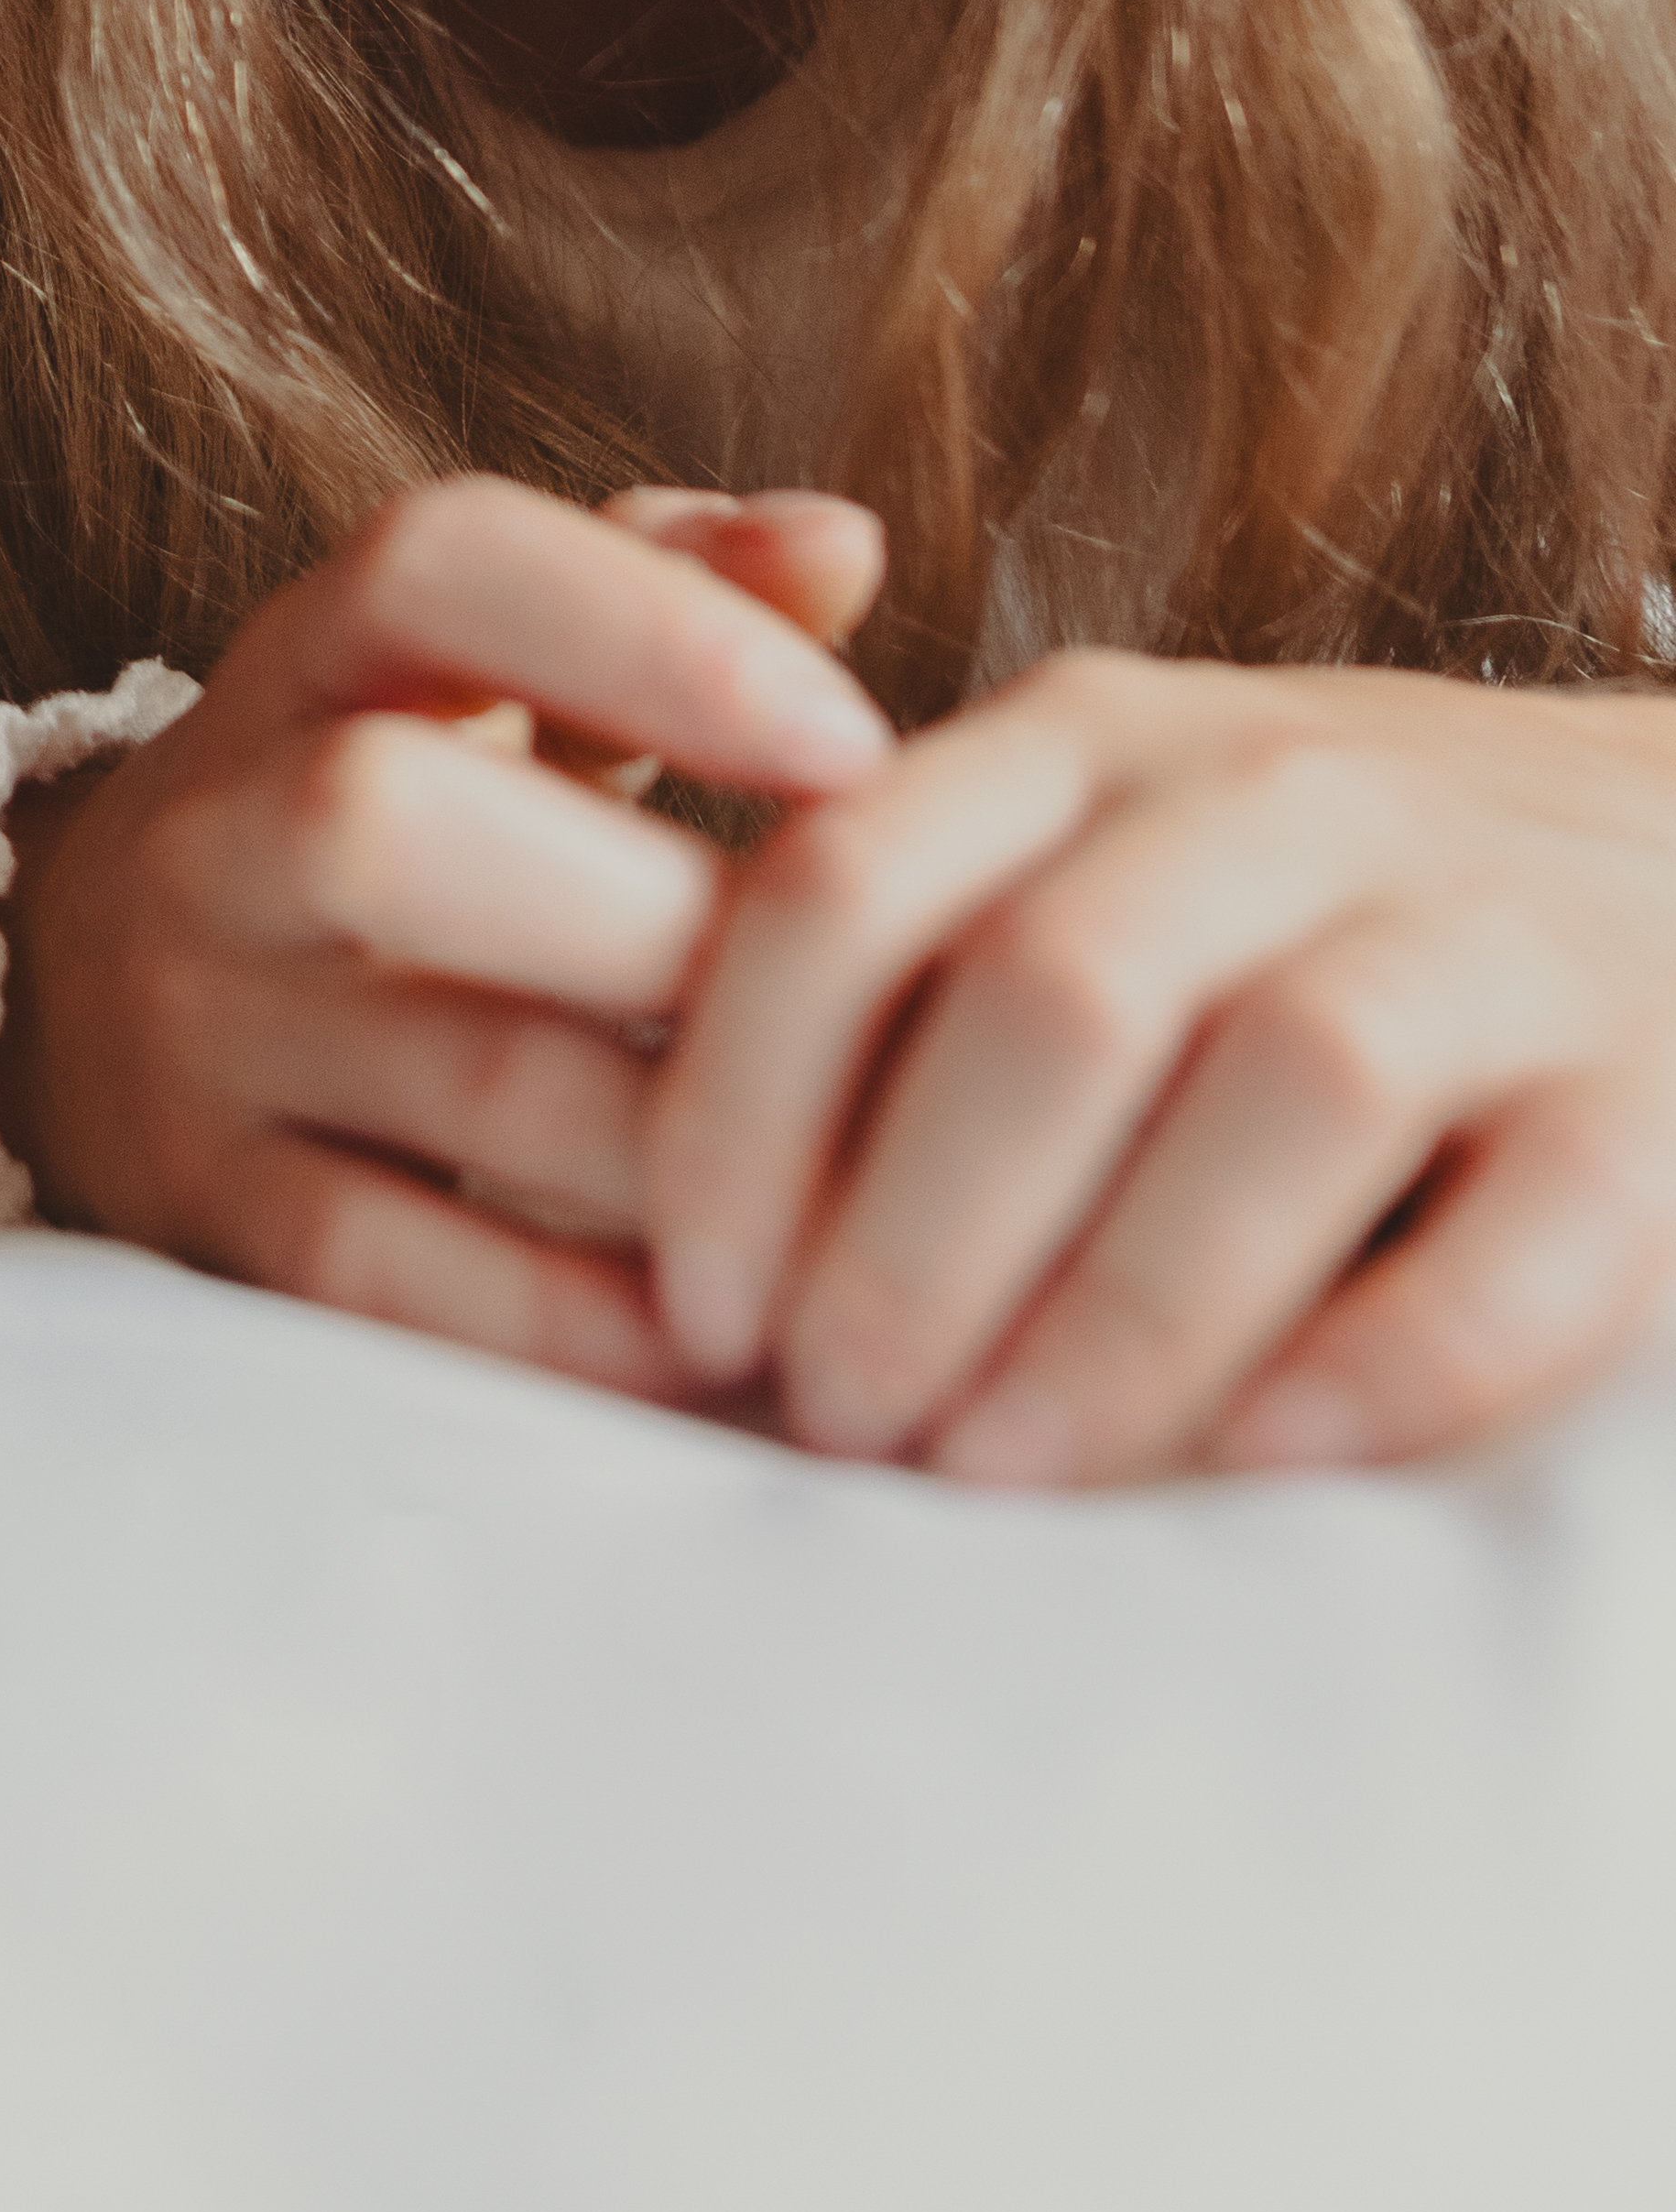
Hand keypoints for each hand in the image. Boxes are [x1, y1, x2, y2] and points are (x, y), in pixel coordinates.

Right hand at [2, 476, 895, 1396]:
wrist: (81, 1005)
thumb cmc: (386, 816)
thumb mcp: (485, 679)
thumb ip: (663, 589)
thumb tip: (845, 538)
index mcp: (309, 660)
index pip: (434, 567)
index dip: (650, 633)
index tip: (858, 742)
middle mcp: (219, 832)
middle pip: (392, 825)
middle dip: (670, 921)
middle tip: (884, 1002)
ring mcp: (202, 1033)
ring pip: (467, 1080)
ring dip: (704, 1140)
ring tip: (887, 1178)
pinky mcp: (214, 1222)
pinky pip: (415, 1284)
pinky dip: (601, 1323)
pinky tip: (749, 1330)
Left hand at [647, 653, 1675, 1481]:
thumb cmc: (1307, 916)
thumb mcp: (1090, 859)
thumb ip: (903, 969)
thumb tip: (638, 1219)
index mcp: (1089, 737)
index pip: (848, 887)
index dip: (739, 1108)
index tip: (686, 1307)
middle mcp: (1280, 793)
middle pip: (1049, 998)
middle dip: (909, 1235)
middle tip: (829, 1423)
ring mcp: (1490, 922)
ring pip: (1284, 1089)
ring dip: (1117, 1308)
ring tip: (997, 1474)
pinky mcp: (1659, 1081)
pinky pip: (1530, 1224)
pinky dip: (1384, 1354)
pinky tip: (1258, 1468)